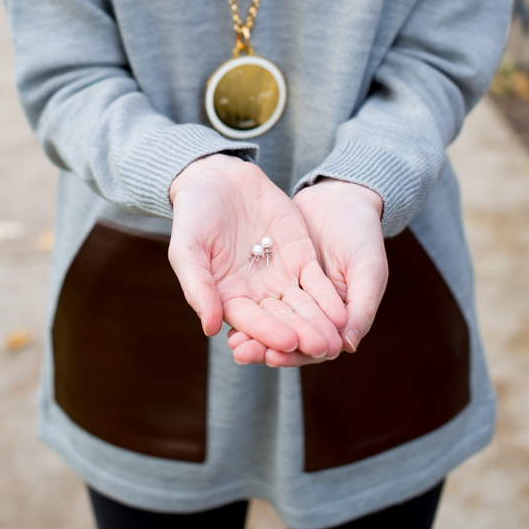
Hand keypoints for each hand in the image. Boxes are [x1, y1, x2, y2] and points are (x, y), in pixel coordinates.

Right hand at [169, 155, 347, 365]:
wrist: (216, 179)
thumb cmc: (193, 216)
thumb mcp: (186, 249)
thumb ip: (197, 287)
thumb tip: (209, 328)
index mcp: (228, 298)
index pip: (251, 322)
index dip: (269, 333)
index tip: (288, 343)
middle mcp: (257, 294)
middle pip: (283, 320)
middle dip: (302, 335)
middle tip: (322, 349)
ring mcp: (281, 276)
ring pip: (303, 306)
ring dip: (319, 323)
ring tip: (337, 339)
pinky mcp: (300, 257)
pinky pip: (316, 282)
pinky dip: (328, 298)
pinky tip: (342, 313)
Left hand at [227, 178, 386, 364]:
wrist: (343, 197)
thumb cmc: (365, 237)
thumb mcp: (368, 271)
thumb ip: (362, 308)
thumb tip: (347, 346)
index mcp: (334, 318)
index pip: (310, 347)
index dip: (294, 354)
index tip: (274, 356)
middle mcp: (307, 308)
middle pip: (284, 335)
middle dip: (262, 346)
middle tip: (240, 352)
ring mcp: (288, 288)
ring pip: (268, 316)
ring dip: (250, 330)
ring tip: (231, 340)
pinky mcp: (272, 272)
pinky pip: (258, 291)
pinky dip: (245, 300)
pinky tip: (225, 306)